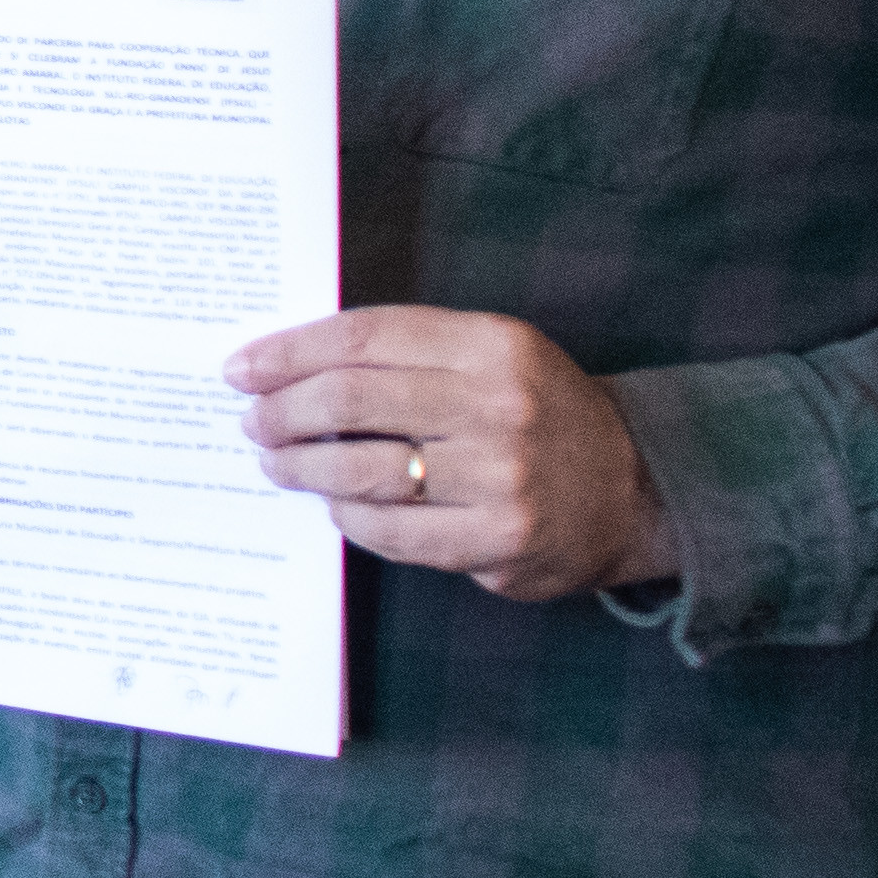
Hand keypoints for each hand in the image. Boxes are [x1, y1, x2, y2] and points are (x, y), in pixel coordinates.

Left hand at [226, 308, 675, 601]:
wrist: (635, 488)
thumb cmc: (538, 414)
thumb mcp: (492, 357)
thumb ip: (408, 354)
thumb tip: (290, 365)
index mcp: (491, 345)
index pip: (363, 337)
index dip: (289, 352)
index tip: (242, 368)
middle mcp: (497, 406)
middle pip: (350, 399)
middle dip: (282, 412)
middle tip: (252, 421)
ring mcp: (498, 477)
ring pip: (361, 469)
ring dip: (301, 467)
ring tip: (277, 463)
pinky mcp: (496, 540)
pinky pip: (390, 529)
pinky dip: (348, 515)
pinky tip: (334, 504)